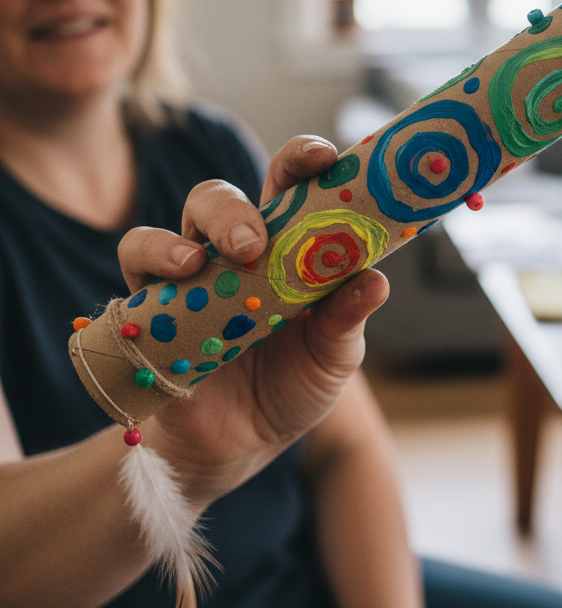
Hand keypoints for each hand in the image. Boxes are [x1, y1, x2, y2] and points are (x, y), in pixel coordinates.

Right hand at [116, 136, 388, 505]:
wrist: (237, 450)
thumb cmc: (292, 387)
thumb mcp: (333, 358)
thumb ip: (348, 319)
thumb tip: (376, 281)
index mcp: (289, 249)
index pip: (294, 187)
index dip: (306, 161)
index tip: (325, 158)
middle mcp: (239, 252)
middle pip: (231, 195)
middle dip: (241, 204)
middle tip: (254, 239)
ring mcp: (194, 273)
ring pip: (186, 217)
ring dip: (199, 229)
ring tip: (206, 262)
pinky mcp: (154, 301)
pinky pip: (139, 259)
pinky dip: (156, 258)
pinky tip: (181, 277)